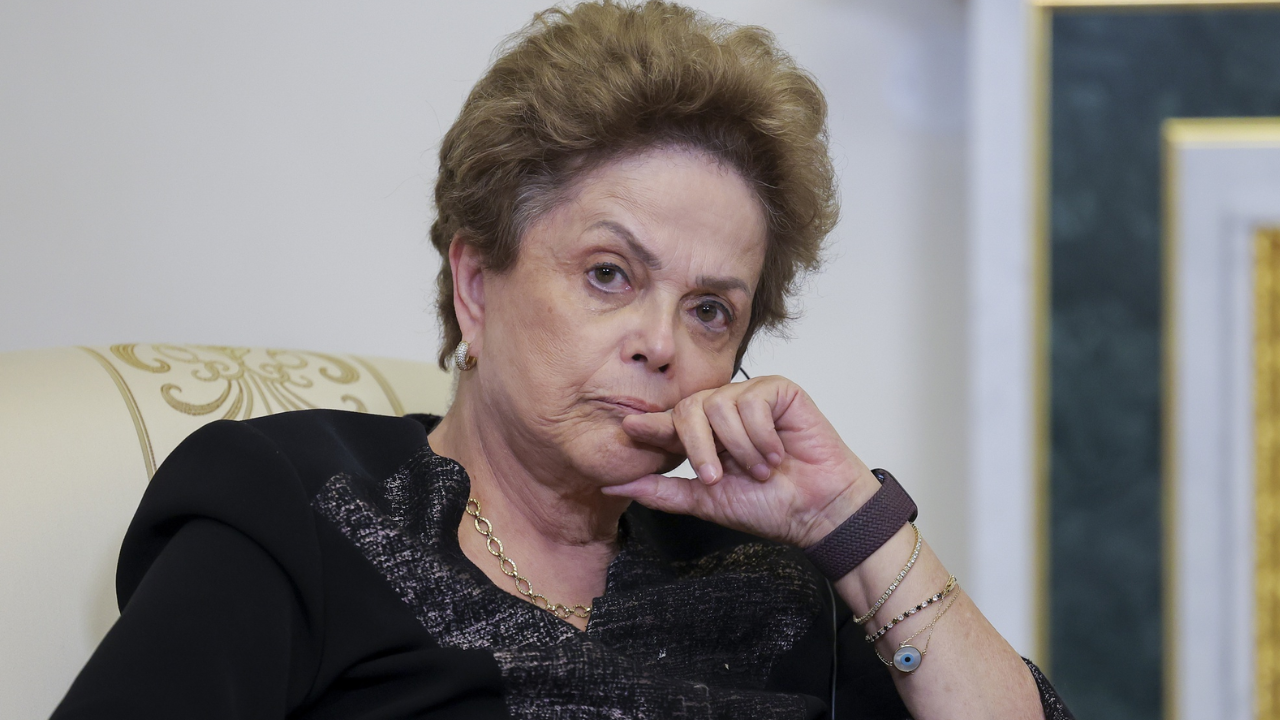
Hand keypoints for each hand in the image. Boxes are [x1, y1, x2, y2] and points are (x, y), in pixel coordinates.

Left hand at [603, 375, 880, 547]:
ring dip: (740, 448)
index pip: (670, 422)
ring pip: (719, 405)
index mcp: (706, 436)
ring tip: (763, 470)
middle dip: (698, 446)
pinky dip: (762, 436)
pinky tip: (779, 452)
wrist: (816, 510)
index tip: (628, 428)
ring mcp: (751, 397)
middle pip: (689, 408)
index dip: (650, 425)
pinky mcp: (778, 390)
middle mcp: (725, 412)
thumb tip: (612, 487)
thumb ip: (662, 491)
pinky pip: (752, 402)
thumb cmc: (769, 507)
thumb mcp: (707, 501)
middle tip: (718, 477)